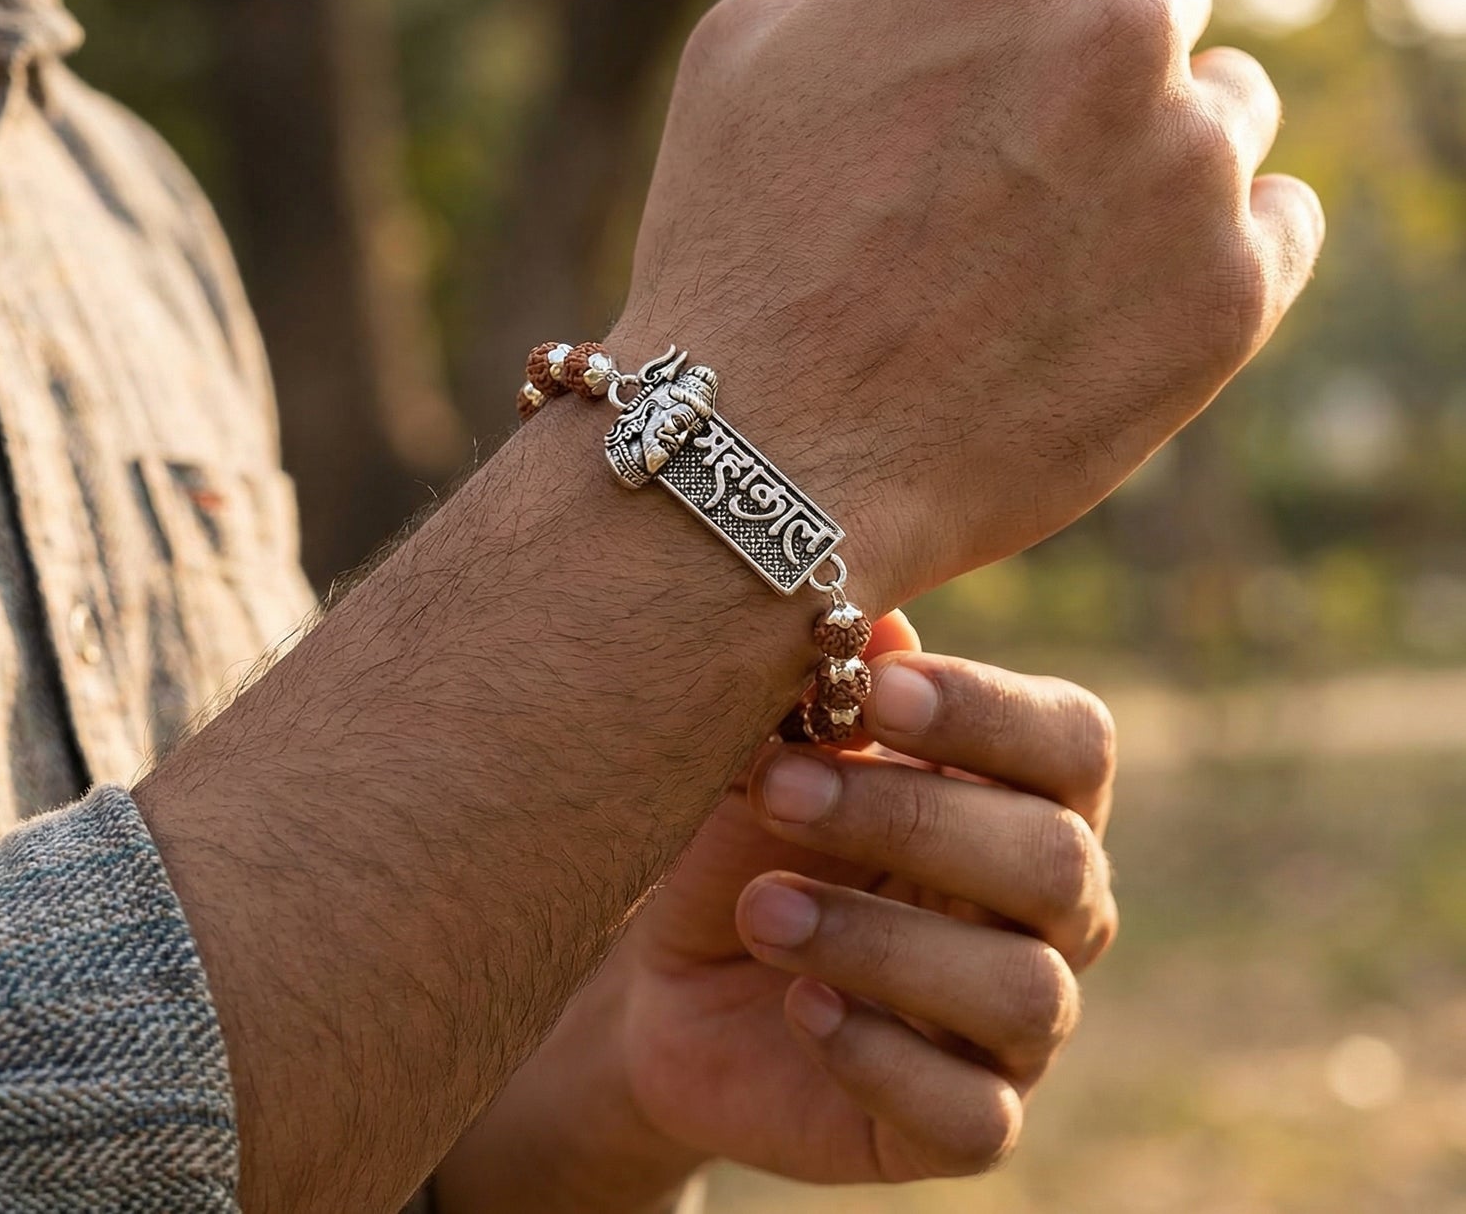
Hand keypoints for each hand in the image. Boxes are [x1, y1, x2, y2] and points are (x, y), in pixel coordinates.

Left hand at [435, 612, 1118, 1207]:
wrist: (672, 977)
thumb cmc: (748, 833)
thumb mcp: (769, 750)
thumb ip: (827, 688)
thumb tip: (875, 623)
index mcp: (1025, 792)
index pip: (1072, 741)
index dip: (989, 712)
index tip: (878, 689)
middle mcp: (1054, 904)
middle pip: (1056, 861)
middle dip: (911, 818)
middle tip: (782, 787)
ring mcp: (1021, 1022)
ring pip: (1024, 991)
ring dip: (881, 941)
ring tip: (761, 910)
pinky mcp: (970, 1120)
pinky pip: (976, 1115)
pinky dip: (884, 1057)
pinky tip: (802, 1007)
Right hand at [612, 0, 1323, 609]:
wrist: (773, 470)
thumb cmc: (735, 256)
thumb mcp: (743, 53)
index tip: (1004, 0)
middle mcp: (1113, 28)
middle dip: (1085, 42)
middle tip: (993, 160)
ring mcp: (1186, 163)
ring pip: (1226, 100)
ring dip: (1154, 140)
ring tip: (1039, 243)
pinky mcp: (1231, 289)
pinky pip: (1277, 214)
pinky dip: (1216, 235)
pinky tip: (1118, 284)